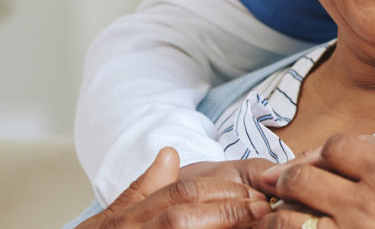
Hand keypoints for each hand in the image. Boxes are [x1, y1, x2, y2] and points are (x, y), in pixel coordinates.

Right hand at [81, 147, 272, 228]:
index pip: (180, 192)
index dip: (221, 189)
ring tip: (258, 223)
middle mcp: (131, 228)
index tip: (253, 191)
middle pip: (183, 212)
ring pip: (179, 226)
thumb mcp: (110, 222)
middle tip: (264, 208)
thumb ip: (141, 190)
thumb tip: (170, 153)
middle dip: (228, 208)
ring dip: (223, 224)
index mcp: (128, 218)